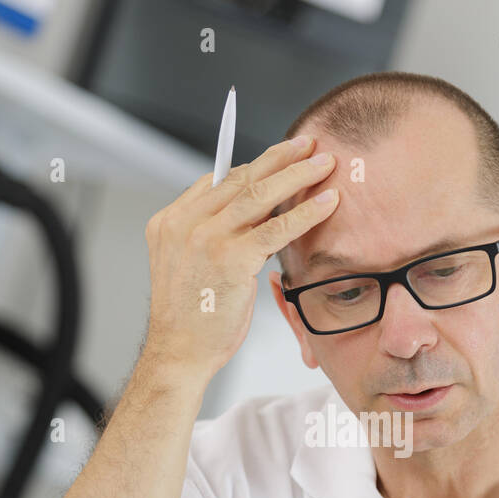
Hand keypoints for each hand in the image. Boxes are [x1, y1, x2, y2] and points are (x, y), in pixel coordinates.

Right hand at [143, 135, 338, 379]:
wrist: (179, 353)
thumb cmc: (191, 317)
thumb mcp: (190, 266)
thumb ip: (210, 236)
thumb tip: (253, 216)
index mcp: (170, 221)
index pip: (217, 181)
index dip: (254, 167)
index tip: (281, 157)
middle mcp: (185, 223)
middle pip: (240, 178)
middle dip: (279, 157)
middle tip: (307, 143)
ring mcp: (206, 238)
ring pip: (260, 194)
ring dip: (297, 174)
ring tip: (324, 163)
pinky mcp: (231, 258)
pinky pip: (276, 228)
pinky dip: (306, 213)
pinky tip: (328, 204)